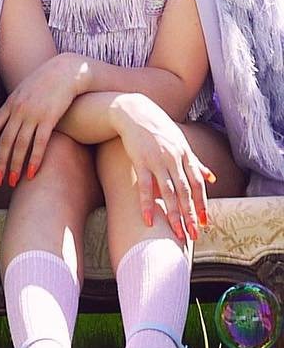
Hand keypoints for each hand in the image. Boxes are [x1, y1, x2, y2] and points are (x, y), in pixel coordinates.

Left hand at [0, 53, 86, 186]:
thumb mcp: (18, 93)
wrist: (64, 72)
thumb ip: (3, 109)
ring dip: (15, 165)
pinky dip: (34, 159)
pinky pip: (40, 142)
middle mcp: (18, 111)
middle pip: (4, 141)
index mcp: (9, 105)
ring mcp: (33, 114)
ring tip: (11, 181)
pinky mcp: (49, 118)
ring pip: (20, 144)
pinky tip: (32, 173)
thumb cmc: (41, 83)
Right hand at [109, 92, 213, 241]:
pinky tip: (149, 219)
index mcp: (186, 155)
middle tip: (193, 235)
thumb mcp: (181, 143)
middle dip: (190, 215)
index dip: (202, 204)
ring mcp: (157, 160)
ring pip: (168, 192)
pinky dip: (147, 203)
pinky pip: (145, 186)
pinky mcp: (140, 161)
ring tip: (177, 233)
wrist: (135, 112)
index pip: (198, 184)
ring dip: (174, 214)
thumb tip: (212, 178)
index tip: (205, 223)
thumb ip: (196, 162)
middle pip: (185, 192)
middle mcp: (175, 159)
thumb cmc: (159, 129)